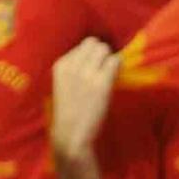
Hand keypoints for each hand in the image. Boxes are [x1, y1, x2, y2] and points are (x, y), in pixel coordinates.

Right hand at [50, 38, 118, 161]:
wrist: (71, 134)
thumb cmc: (69, 114)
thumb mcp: (64, 85)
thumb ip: (74, 70)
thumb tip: (94, 58)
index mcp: (60, 65)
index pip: (80, 46)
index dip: (91, 55)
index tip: (95, 66)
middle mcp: (72, 65)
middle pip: (93, 43)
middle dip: (102, 53)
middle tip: (105, 68)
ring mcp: (87, 73)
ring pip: (104, 49)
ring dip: (110, 59)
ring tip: (109, 74)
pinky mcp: (101, 83)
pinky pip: (114, 61)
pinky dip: (118, 66)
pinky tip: (115, 77)